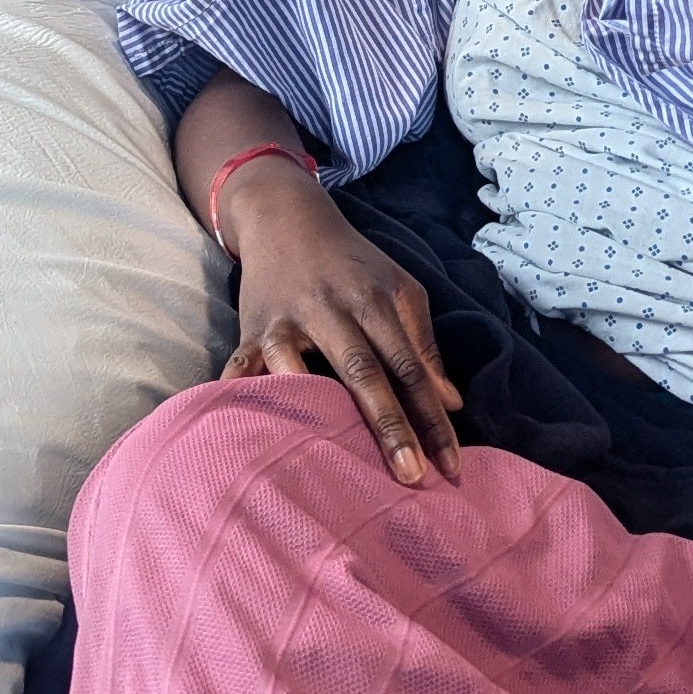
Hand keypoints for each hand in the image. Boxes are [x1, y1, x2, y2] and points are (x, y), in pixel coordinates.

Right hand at [217, 159, 463, 487]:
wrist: (286, 216)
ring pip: (302, 368)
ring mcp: (288, 318)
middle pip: (365, 372)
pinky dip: (242, 389)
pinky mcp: (252, 326)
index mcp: (376, 301)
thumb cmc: (352, 264)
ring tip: (330, 462)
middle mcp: (333, 309)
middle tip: (412, 477)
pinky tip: (244, 423)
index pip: (411, 368)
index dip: (433, 418)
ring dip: (315, 412)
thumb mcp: (398, 290)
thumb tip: (451, 403)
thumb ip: (423, 345)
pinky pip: (244, 362)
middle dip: (390, 426)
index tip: (451, 466)